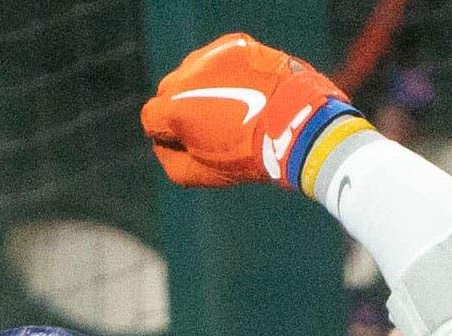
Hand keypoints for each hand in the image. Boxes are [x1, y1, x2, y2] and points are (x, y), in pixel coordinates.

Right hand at [140, 32, 352, 188]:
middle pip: (170, 90)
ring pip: (194, 71)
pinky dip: (229, 73)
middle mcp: (186, 75)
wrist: (300, 126)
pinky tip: (249, 91)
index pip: (152, 117)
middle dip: (185, 107)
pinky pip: (220, 59)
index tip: (190, 143)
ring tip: (235, 107)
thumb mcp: (205, 173)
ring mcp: (211, 56)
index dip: (168, 133)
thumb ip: (172, 161)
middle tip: (215, 126)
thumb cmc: (251, 156)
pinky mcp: (235, 45)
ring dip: (205, 87)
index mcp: (174, 107)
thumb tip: (162, 145)